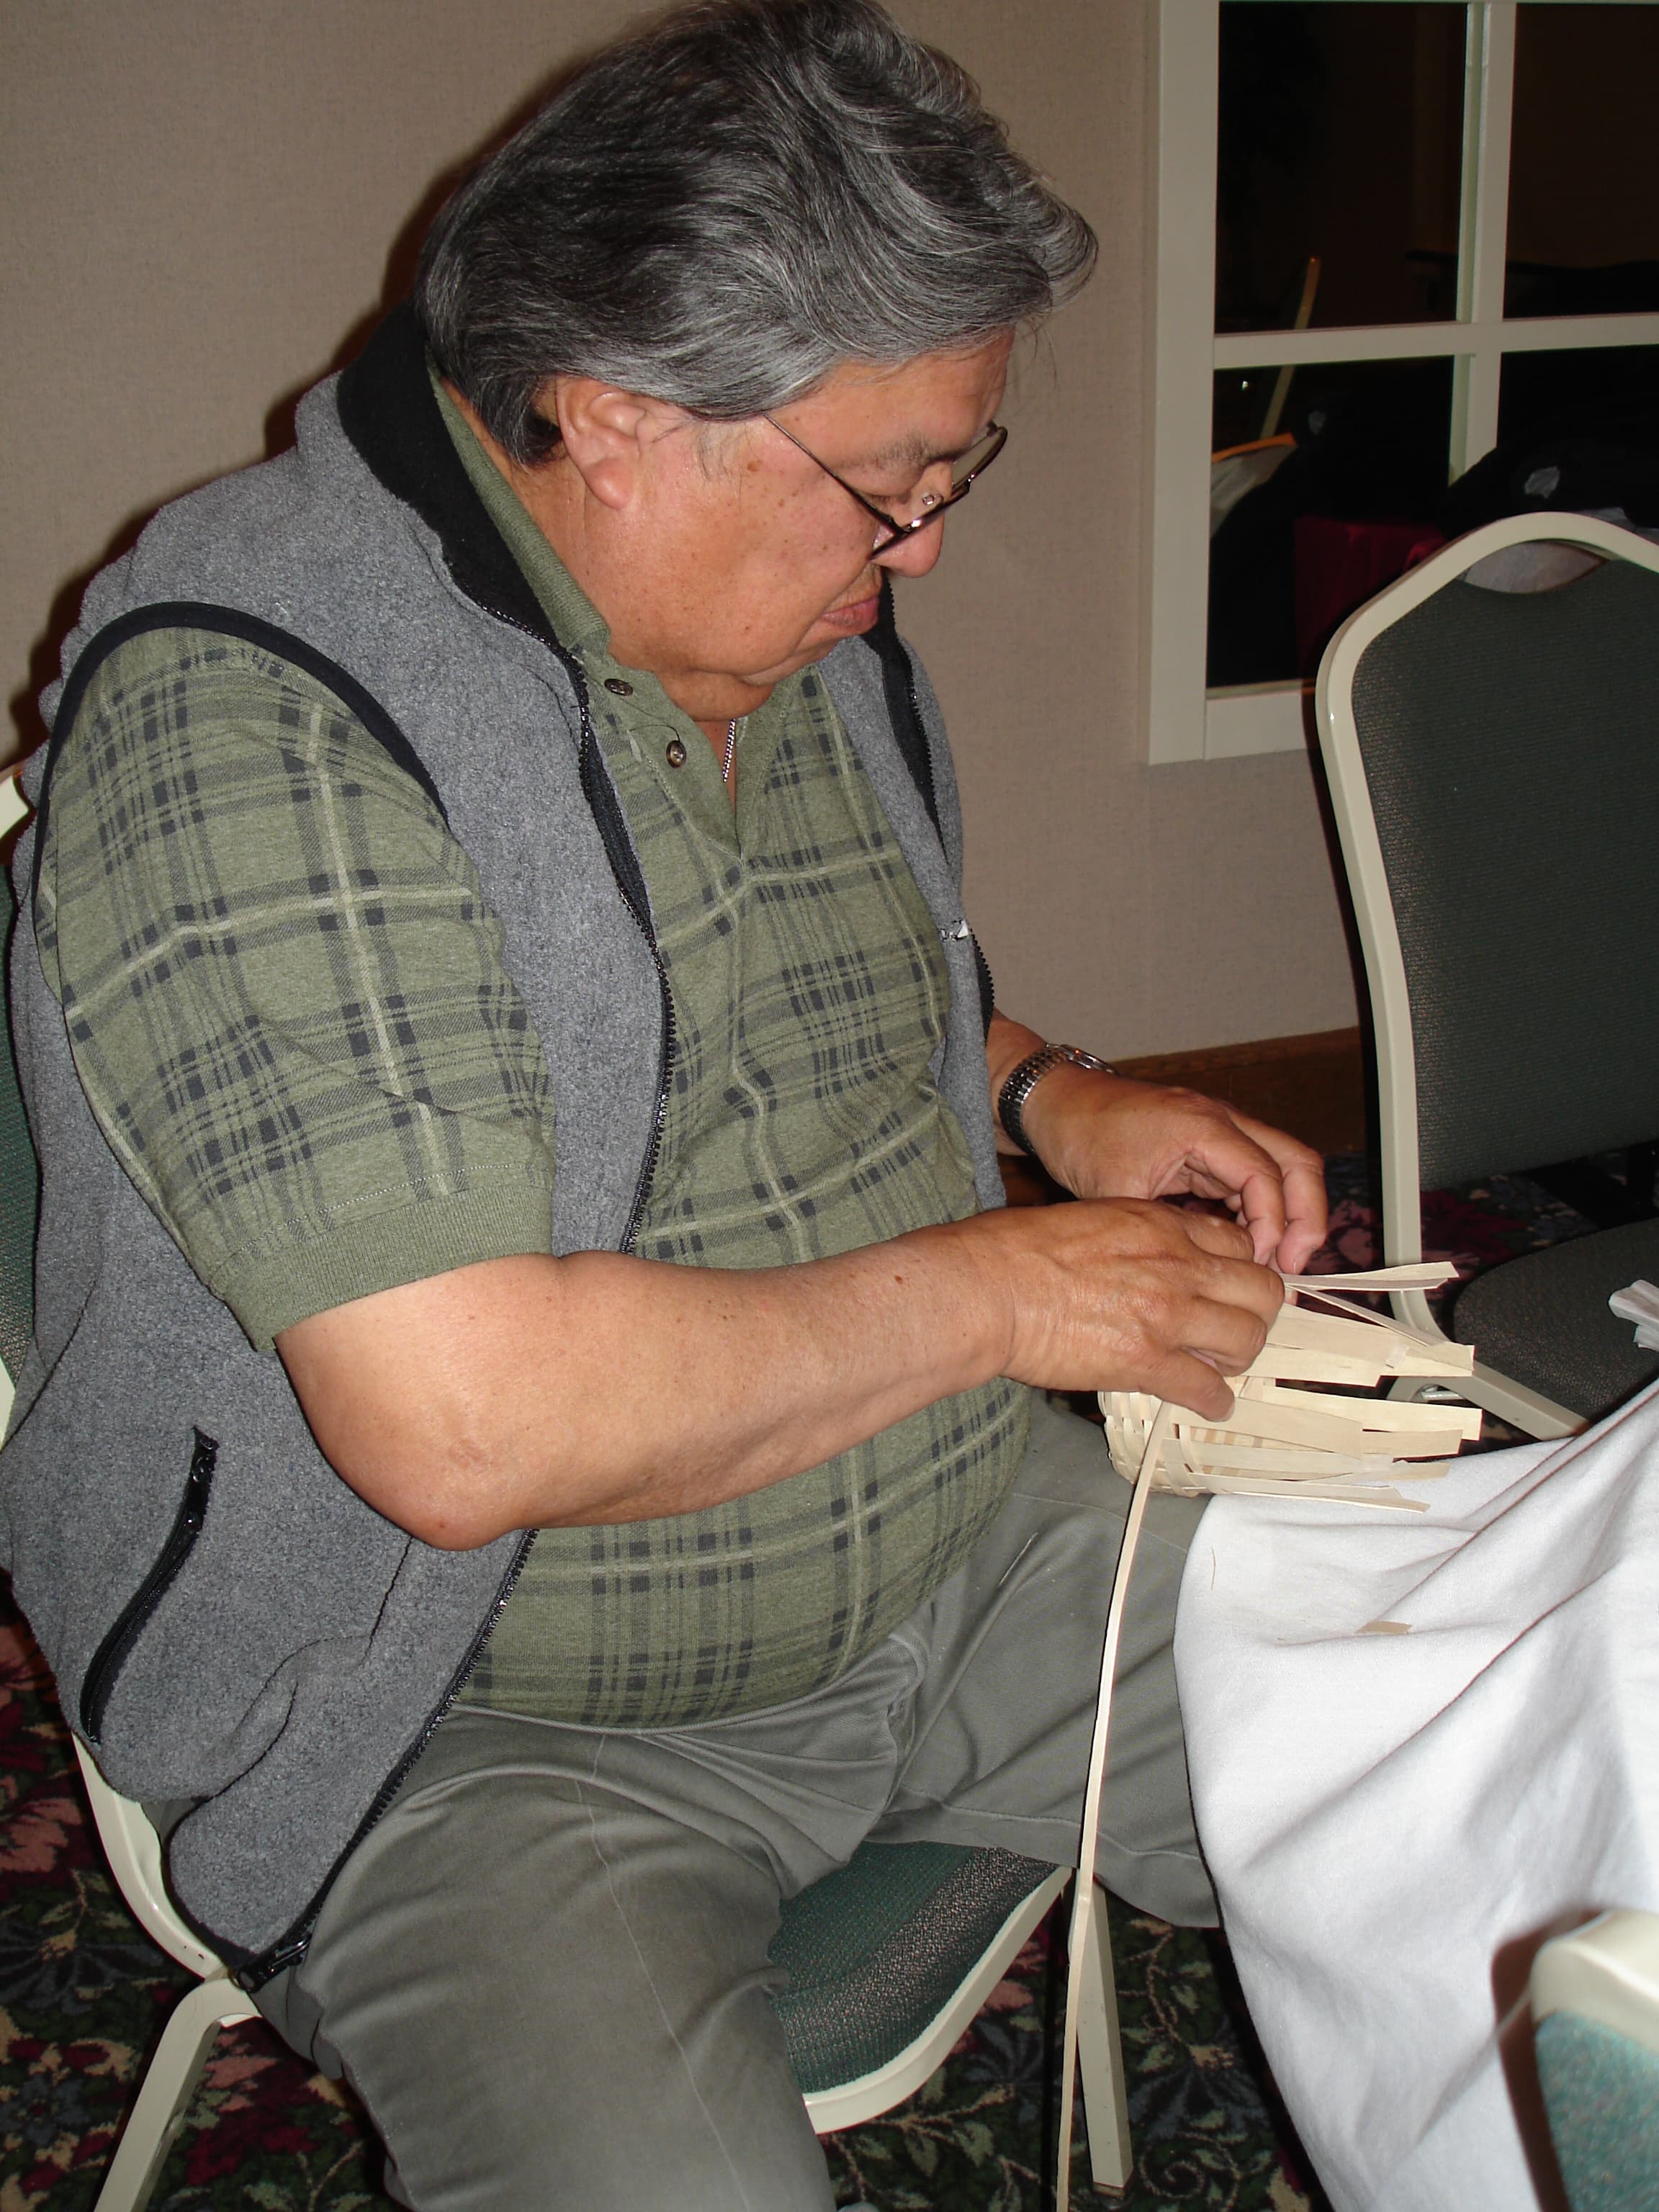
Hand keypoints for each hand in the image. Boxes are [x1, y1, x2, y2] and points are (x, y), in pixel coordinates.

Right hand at [965, 1196, 1282, 1419]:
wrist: (986, 1288)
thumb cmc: (1014, 1250)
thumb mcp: (1089, 1217)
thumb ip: (1132, 1236)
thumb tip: (1138, 1258)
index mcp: (1160, 1225)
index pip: (1238, 1244)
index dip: (1240, 1270)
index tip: (1226, 1289)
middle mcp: (1176, 1265)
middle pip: (1262, 1290)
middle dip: (1254, 1313)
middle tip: (1232, 1330)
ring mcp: (1166, 1315)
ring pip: (1248, 1339)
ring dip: (1237, 1357)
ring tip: (1217, 1367)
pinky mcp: (1145, 1362)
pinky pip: (1208, 1389)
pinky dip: (1213, 1402)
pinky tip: (1206, 1403)